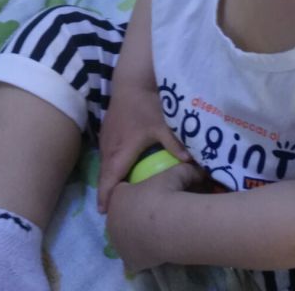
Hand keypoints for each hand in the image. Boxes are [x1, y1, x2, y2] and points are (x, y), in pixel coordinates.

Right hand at [97, 82, 189, 213]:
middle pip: (105, 175)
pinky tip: (117, 170)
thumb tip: (190, 163)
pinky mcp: (107, 130)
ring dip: (107, 179)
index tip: (105, 212)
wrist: (131, 82)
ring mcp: (106, 138)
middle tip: (112, 210)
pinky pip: (106, 154)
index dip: (107, 196)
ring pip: (104, 164)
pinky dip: (109, 166)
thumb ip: (174, 144)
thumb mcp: (162, 125)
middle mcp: (110, 147)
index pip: (110, 179)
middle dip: (107, 192)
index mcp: (122, 150)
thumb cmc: (146, 104)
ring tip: (114, 194)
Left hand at [106, 162, 204, 272]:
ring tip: (156, 232)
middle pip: (120, 214)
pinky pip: (132, 257)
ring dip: (136, 234)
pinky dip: (141, 254)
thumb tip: (198, 170)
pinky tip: (154, 248)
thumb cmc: (168, 195)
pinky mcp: (128, 259)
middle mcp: (112, 218)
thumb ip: (185, 170)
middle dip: (132, 214)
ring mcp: (118, 241)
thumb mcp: (178, 174)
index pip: (121, 191)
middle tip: (154, 214)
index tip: (149, 194)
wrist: (169, 225)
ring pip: (125, 236)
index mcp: (118, 195)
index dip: (134, 191)